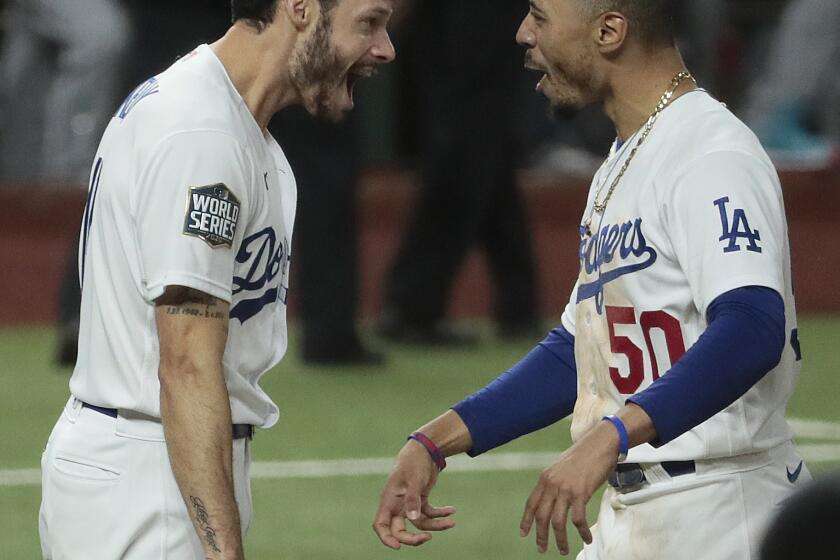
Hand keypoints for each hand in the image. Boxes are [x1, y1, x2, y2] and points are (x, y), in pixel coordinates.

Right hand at [372, 441, 456, 548]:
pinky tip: (452, 510)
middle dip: (413, 538)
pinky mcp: (421, 500)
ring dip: (435, 525)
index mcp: (389, 499)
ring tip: (451, 522)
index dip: (386, 538)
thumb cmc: (414, 461)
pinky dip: (440, 514)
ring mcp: (409, 503)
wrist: (425, 449)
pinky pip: (429, 513)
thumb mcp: (413, 479)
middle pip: (400, 530)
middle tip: (428, 538)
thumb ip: (412, 499)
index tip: (397, 547)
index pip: (380, 524)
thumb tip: (412, 519)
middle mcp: (397, 504)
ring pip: (419, 523)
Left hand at [520, 421, 619, 554]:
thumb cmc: (584, 455)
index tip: (523, 534)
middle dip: (541, 535)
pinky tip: (586, 538)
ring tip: (563, 550)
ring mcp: (565, 489)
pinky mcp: (581, 493)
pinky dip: (581, 532)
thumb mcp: (561, 467)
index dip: (526, 520)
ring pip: (557, 522)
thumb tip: (552, 497)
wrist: (600, 444)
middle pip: (541, 516)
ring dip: (560, 539)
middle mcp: (552, 484)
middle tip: (542, 548)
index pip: (531, 503)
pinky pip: (578, 519)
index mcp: (545, 478)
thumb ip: (554, 482)